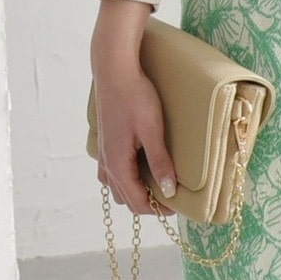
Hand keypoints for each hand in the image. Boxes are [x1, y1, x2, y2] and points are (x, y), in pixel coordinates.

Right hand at [90, 0, 177, 215]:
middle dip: (146, 201)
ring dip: (135, 190)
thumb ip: (160, 162)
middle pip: (125, 197)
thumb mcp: (152, 131)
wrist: (114, 70)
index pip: (136, 201)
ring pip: (116, 185)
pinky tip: (139, 166)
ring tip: (156, 181)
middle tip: (169, 194)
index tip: (176, 205)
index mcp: (118, 163)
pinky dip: (125, 177)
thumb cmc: (135, 97)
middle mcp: (107, 162)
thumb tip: (168, 191)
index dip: (157, 209)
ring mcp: (104, 152)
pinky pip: (111, 170)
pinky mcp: (105, 141)